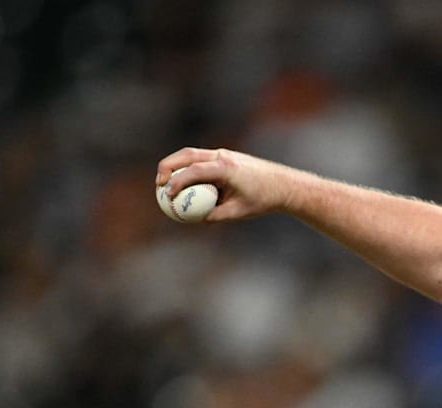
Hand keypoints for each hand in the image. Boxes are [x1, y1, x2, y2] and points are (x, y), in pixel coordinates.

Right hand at [154, 147, 294, 222]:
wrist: (283, 185)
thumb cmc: (263, 200)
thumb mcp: (239, 212)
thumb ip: (216, 215)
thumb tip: (195, 219)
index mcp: (226, 168)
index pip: (194, 171)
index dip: (177, 181)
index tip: (166, 194)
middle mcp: (223, 156)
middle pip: (186, 155)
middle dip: (167, 167)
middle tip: (158, 184)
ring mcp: (223, 154)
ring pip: (191, 154)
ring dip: (175, 165)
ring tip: (164, 183)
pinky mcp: (224, 156)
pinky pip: (200, 159)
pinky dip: (187, 167)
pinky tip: (181, 182)